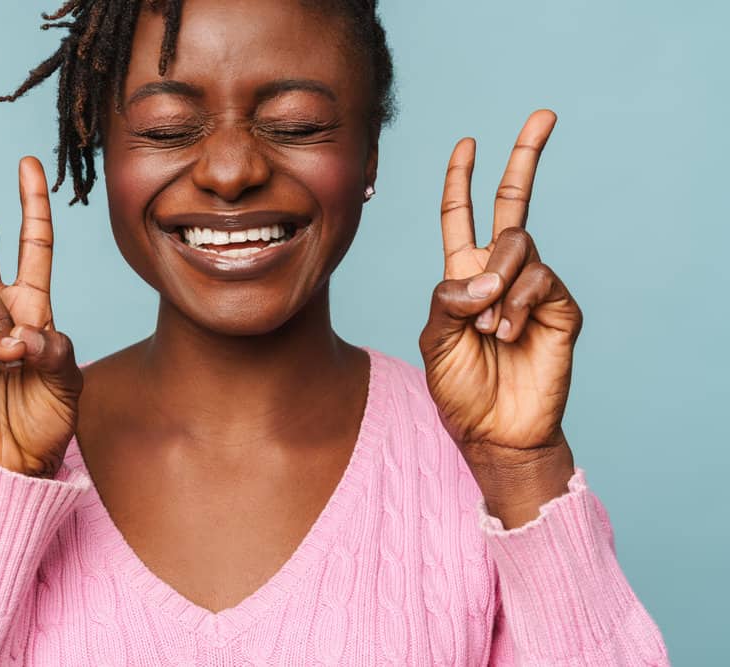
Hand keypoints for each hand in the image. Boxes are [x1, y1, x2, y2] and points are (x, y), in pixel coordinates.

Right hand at [0, 147, 81, 477]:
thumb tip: (26, 329)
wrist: (19, 466)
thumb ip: (57, 347)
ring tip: (18, 351)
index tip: (27, 164)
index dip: (31, 206)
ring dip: (0, 314)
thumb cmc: (46, 420)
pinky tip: (8, 357)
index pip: (31, 246)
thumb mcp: (69, 378)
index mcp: (32, 307)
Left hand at [418, 110, 581, 521]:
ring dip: (499, 282)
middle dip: (526, 157)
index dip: (462, 181)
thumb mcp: (435, 340)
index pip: (463, 217)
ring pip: (521, 246)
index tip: (465, 144)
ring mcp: (532, 289)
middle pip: (514, 205)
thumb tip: (485, 274)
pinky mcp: (561, 308)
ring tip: (490, 327)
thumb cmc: (460, 388)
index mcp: (463, 277)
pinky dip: (519, 303)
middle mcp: (499, 274)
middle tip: (544, 114)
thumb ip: (448, 299)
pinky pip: (541, 279)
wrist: (494, 432)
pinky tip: (509, 333)